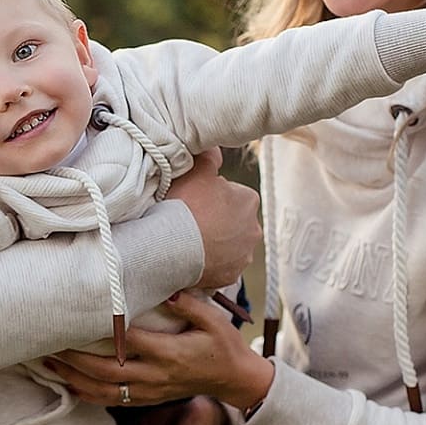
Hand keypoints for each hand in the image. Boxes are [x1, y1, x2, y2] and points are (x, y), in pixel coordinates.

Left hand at [45, 292, 273, 411]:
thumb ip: (189, 305)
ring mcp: (149, 390)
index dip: (102, 330)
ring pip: (103, 389)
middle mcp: (155, 375)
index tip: (78, 316)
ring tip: (46, 362)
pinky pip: (110, 400)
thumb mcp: (214, 320)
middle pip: (106, 369)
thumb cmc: (223, 344)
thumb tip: (165, 288)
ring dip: (73, 377)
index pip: (129, 341)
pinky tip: (66, 382)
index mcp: (170, 353)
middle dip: (74, 357)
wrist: (234, 380)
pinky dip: (85, 393)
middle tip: (48, 341)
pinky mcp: (146, 398)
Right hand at [168, 149, 260, 288]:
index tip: (193, 201)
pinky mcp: (231, 276)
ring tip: (190, 241)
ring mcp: (243, 255)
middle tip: (190, 221)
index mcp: (248, 200)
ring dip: (214, 242)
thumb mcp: (195, 171)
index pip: (231, 194)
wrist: (172, 247)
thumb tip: (215, 148)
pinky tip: (193, 257)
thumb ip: (209, 156)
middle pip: (232, 221)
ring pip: (228, 245)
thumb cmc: (184, 207)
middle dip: (216, 221)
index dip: (210, 197)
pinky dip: (210, 263)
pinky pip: (220, 266)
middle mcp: (253, 228)